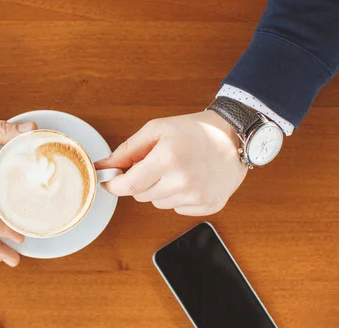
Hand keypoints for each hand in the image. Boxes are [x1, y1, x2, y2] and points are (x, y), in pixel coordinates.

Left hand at [96, 111, 246, 215]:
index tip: (109, 181)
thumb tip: (104, 167)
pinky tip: (190, 179)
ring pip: (158, 204)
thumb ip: (127, 150)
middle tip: (155, 164)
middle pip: (141, 196)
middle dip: (140, 182)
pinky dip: (178, 197)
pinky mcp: (209, 206)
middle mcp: (183, 181)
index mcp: (167, 159)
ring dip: (160, 189)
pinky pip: (178, 209)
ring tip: (177, 170)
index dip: (114, 185)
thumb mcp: (157, 129)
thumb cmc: (194, 130)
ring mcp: (198, 196)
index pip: (129, 186)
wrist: (234, 136)